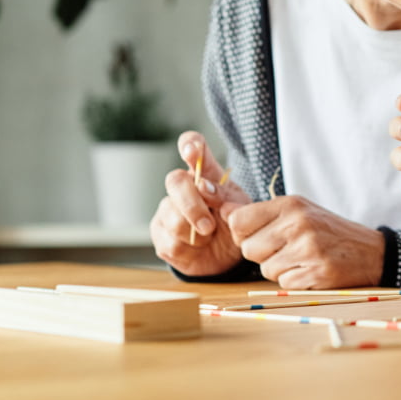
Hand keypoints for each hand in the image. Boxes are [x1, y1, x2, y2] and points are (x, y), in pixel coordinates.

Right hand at [151, 131, 251, 275]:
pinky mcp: (160, 234)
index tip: (192, 151)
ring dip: (194, 234)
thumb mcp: (240, 207)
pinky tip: (198, 248)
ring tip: (209, 237)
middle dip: (192, 205)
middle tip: (209, 226)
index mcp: (206, 172)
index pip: (192, 145)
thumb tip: (203, 185)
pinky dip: (189, 250)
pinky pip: (169, 242)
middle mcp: (183, 186)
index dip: (189, 144)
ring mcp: (167, 209)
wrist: (230, 255)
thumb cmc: (234, 223)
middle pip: (175, 181)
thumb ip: (225, 195)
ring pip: (171, 217)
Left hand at [226, 196, 385, 288]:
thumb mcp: (299, 211)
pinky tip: (311, 270)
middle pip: (248, 249)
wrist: (370, 251)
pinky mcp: (315, 273)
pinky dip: (294, 281)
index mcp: (291, 204)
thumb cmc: (328, 231)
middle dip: (262, 254)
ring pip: (265, 269)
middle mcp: (298, 223)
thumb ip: (261, 213)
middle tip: (286, 249)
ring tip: (302, 258)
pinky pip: (283, 283)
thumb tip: (221, 211)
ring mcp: (307, 248)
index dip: (243, 233)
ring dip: (279, 269)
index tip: (260, 235)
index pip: (238, 220)